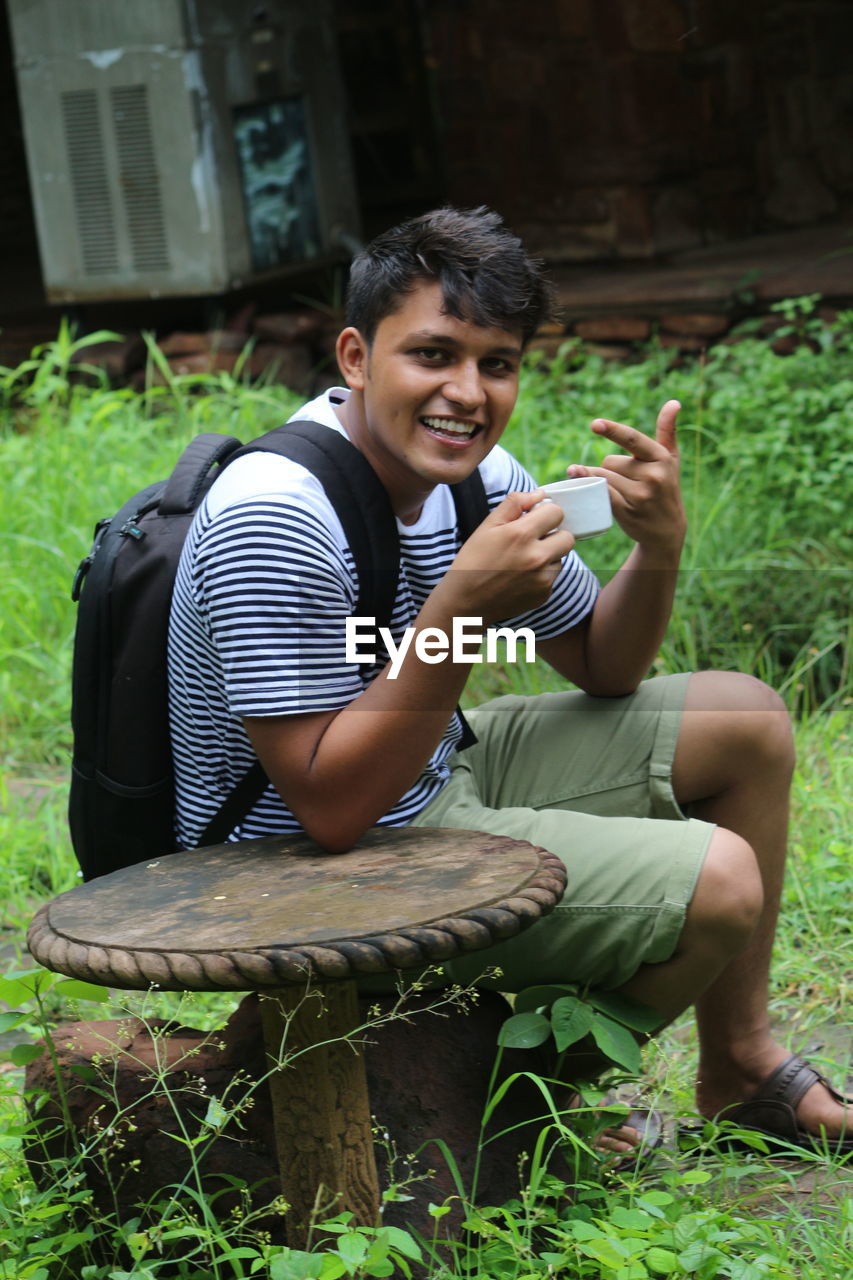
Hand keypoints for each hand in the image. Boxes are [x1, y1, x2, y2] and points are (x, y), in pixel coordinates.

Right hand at [444, 489, 573, 622]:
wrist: (466, 602)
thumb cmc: (473, 560)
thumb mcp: (487, 526)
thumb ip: (514, 504)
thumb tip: (539, 494)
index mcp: (521, 535)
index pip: (556, 512)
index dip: (545, 513)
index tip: (535, 519)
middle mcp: (537, 557)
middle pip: (568, 537)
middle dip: (554, 534)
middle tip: (534, 539)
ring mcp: (543, 579)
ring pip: (561, 557)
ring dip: (548, 555)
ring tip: (522, 561)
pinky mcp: (544, 595)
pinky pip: (552, 576)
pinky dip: (541, 574)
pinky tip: (520, 577)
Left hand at [568, 400, 685, 553]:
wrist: (666, 530)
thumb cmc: (666, 488)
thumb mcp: (670, 460)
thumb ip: (668, 430)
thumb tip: (674, 402)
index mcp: (662, 458)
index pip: (633, 439)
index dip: (613, 431)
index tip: (594, 424)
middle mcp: (653, 476)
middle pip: (610, 461)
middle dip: (610, 468)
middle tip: (625, 481)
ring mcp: (640, 495)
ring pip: (602, 477)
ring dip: (598, 480)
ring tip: (612, 488)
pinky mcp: (627, 511)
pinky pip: (601, 493)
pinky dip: (591, 489)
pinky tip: (584, 487)